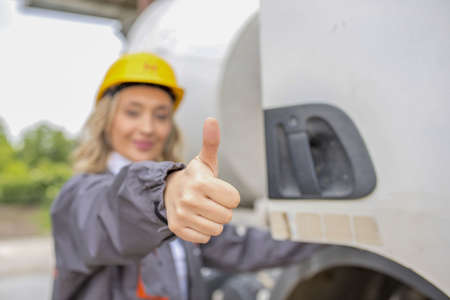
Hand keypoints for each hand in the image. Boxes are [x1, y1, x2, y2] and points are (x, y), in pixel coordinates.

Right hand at [164, 118, 239, 242]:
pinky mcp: (178, 229)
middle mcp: (190, 199)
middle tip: (210, 200)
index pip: (234, 200)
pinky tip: (195, 218)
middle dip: (222, 209)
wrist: (168, 191)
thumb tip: (211, 119)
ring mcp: (182, 215)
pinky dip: (203, 231)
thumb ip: (211, 141)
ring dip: (213, 221)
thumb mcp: (205, 160)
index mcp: (201, 182)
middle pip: (227, 216)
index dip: (229, 196)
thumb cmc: (194, 177)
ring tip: (203, 209)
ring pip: (217, 229)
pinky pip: (205, 238)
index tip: (218, 189)